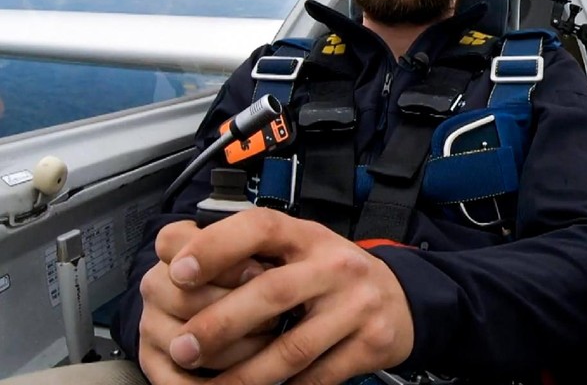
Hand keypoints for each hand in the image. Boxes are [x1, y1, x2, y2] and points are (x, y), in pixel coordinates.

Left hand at [164, 208, 414, 384]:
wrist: (402, 300)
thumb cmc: (332, 276)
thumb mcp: (297, 249)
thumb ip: (247, 251)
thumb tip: (172, 254)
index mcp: (308, 236)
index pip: (261, 227)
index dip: (217, 245)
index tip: (178, 271)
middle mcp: (335, 266)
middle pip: (272, 292)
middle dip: (220, 324)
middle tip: (180, 348)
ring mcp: (357, 306)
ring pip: (292, 348)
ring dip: (245, 376)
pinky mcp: (370, 344)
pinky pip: (318, 377)